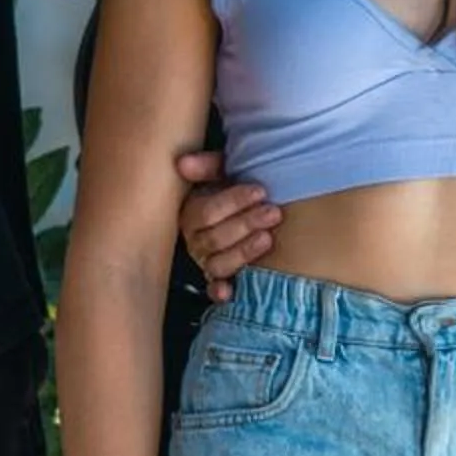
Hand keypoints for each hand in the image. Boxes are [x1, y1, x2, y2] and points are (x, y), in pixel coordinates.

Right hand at [175, 150, 276, 301]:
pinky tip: (230, 292)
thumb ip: (206, 166)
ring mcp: (207, 262)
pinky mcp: (219, 279)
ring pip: (218, 264)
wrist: (256, 205)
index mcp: (192, 214)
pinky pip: (215, 289)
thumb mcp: (224, 170)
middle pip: (214, 239)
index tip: (260, 191)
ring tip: (268, 238)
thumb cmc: (237, 186)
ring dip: (243, 252)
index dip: (233, 202)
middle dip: (246, 224)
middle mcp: (196, 241)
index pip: (206, 212)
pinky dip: (221, 291)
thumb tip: (182, 163)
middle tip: (273, 212)